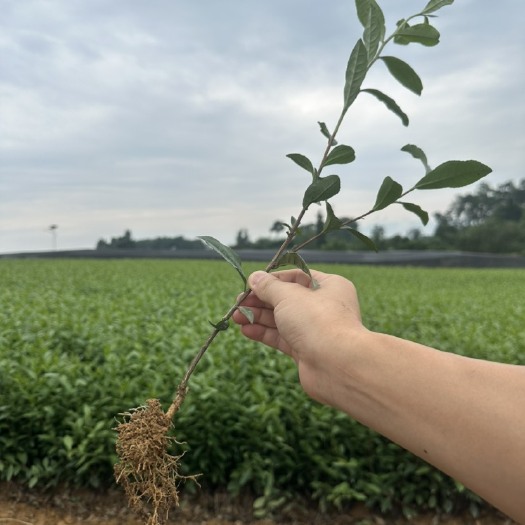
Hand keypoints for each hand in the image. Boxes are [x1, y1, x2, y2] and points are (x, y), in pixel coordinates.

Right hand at [232, 269, 365, 403]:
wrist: (337, 366)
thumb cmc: (317, 321)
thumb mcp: (288, 296)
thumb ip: (268, 287)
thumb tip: (254, 277)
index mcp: (329, 286)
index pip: (296, 276)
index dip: (272, 279)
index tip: (250, 284)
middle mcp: (324, 306)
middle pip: (286, 299)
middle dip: (260, 300)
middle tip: (237, 303)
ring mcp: (314, 330)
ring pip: (281, 319)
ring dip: (258, 317)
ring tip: (235, 317)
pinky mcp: (306, 350)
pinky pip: (281, 338)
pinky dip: (264, 333)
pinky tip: (246, 330)